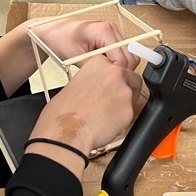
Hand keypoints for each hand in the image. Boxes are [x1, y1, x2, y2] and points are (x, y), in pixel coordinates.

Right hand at [27, 55, 140, 170]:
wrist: (67, 131)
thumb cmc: (62, 113)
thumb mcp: (74, 84)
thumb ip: (92, 82)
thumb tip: (98, 89)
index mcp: (99, 64)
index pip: (116, 67)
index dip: (115, 79)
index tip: (111, 86)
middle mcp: (115, 74)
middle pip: (132, 79)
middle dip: (127, 90)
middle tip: (115, 101)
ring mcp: (124, 92)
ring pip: (132, 98)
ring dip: (123, 106)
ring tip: (106, 116)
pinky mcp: (129, 111)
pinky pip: (129, 115)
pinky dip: (121, 121)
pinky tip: (107, 125)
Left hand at [31, 18, 139, 71]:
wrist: (52, 31)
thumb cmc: (60, 39)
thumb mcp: (74, 56)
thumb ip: (94, 66)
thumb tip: (107, 77)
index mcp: (105, 31)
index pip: (123, 59)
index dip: (116, 73)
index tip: (105, 82)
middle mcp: (112, 30)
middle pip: (130, 57)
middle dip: (120, 71)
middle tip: (105, 81)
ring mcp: (113, 34)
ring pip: (128, 57)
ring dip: (118, 68)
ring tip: (102, 74)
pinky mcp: (111, 39)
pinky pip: (121, 55)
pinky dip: (115, 64)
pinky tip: (102, 68)